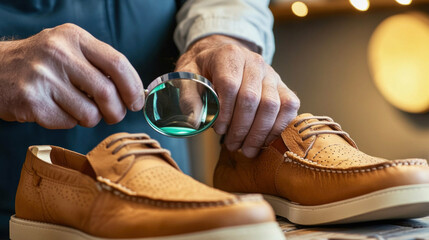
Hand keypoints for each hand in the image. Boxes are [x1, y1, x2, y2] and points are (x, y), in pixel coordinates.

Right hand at [0, 23, 143, 128]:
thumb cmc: (43, 62)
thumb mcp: (70, 49)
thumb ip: (100, 64)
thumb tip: (133, 92)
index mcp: (74, 37)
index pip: (117, 63)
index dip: (133, 87)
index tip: (137, 102)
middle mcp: (58, 53)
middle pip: (106, 92)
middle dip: (117, 111)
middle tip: (114, 115)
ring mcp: (43, 77)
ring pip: (89, 113)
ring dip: (90, 119)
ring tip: (78, 108)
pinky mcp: (31, 101)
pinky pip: (67, 122)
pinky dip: (69, 122)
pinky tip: (56, 109)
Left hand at [175, 35, 299, 157]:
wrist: (220, 55)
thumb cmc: (203, 70)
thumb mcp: (186, 77)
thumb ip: (188, 97)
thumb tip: (195, 122)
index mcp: (228, 56)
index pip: (230, 85)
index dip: (225, 112)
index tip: (218, 129)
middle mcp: (253, 61)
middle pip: (252, 98)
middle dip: (241, 128)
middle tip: (232, 145)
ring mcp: (271, 74)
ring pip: (272, 105)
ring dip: (259, 133)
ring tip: (247, 148)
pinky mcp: (283, 86)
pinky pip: (289, 107)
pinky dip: (278, 127)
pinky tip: (264, 140)